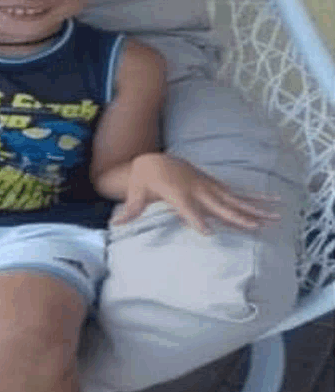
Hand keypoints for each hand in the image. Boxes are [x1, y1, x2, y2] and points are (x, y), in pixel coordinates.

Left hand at [111, 153, 282, 235]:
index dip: (196, 219)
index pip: (188, 209)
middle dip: (235, 216)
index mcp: (176, 193)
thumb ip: (130, 209)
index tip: (207, 232)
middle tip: (253, 227)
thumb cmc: (144, 178)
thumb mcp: (135, 192)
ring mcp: (208, 187)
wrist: (155, 159)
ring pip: (235, 199)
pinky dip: (256, 199)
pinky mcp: (215, 186)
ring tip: (276, 217)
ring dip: (255, 208)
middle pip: (218, 205)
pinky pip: (238, 194)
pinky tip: (273, 203)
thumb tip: (116, 224)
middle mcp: (196, 189)